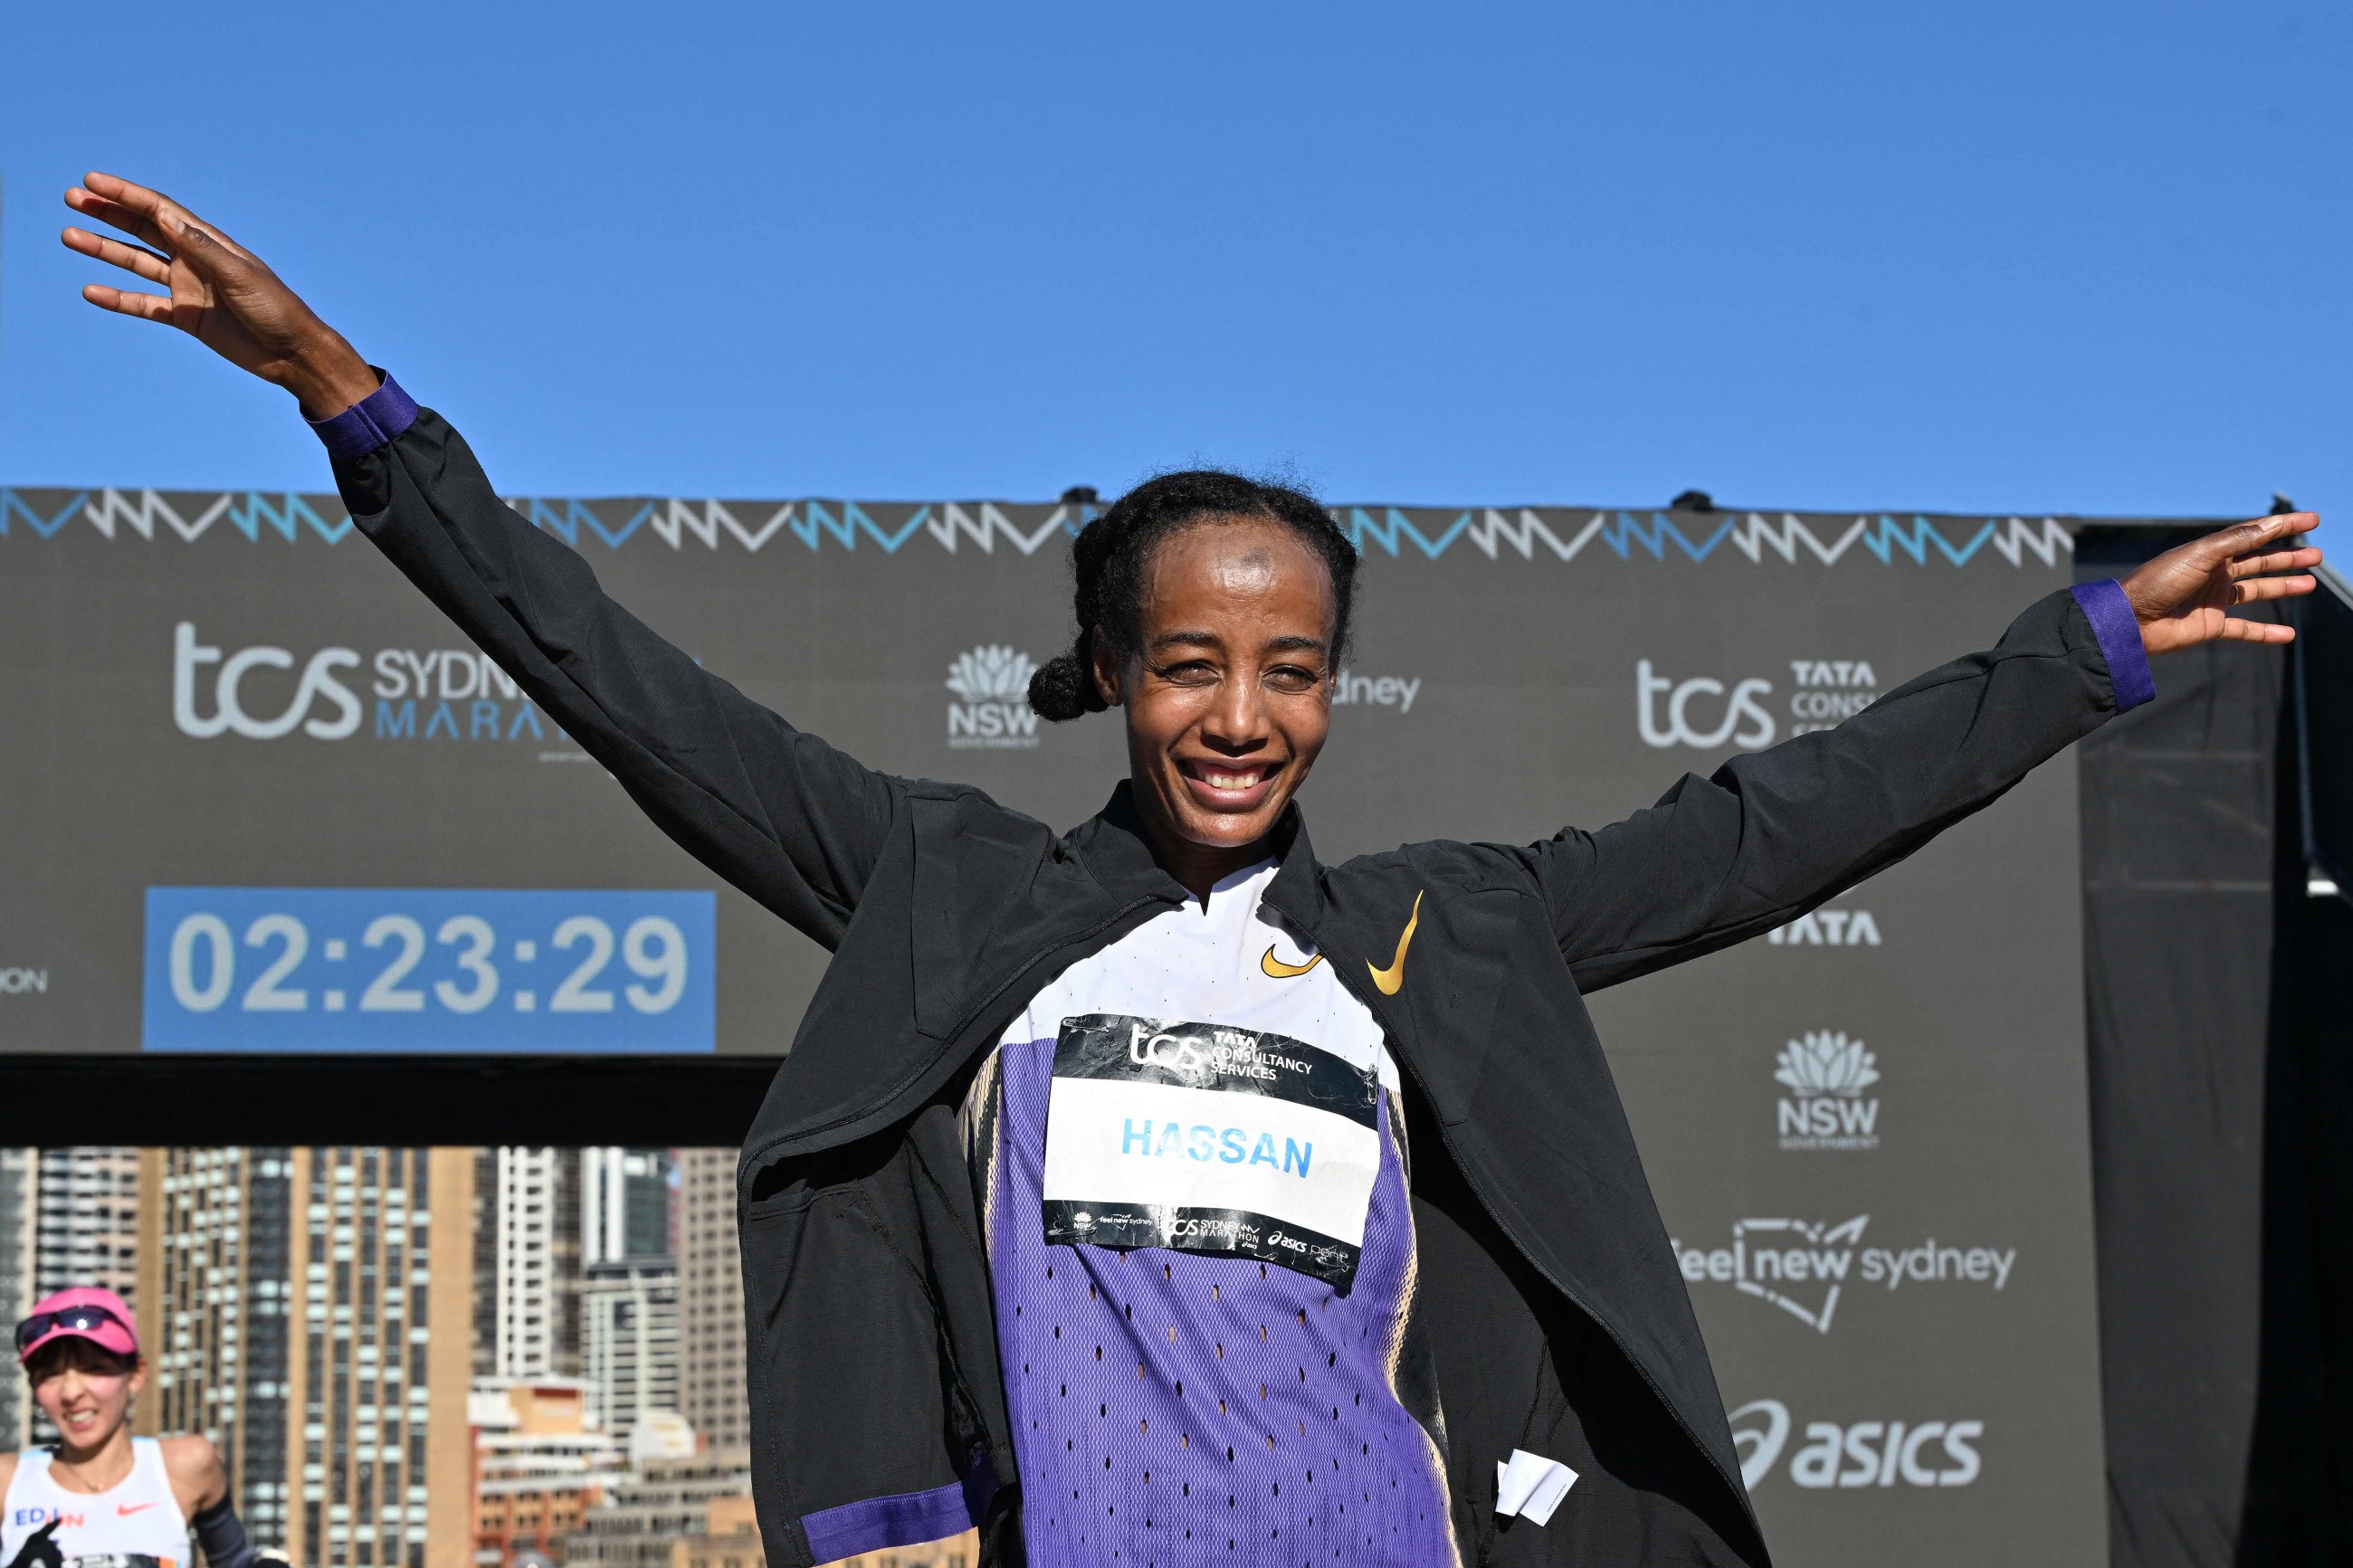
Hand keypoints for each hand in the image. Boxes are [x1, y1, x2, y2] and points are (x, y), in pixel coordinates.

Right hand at [61, 171, 378, 416]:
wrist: (293, 354)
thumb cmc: (276, 309)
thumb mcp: (240, 276)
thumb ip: (202, 249)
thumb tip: (166, 217)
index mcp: (209, 243)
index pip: (159, 210)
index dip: (126, 195)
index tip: (92, 182)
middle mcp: (194, 260)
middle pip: (142, 229)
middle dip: (108, 213)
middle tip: (71, 198)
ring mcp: (187, 288)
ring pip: (136, 263)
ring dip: (103, 249)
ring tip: (69, 236)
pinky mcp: (185, 317)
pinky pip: (143, 304)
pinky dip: (117, 299)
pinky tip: (90, 291)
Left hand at [2120, 511, 2323, 654]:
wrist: (2130, 621)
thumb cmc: (2159, 582)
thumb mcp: (2200, 555)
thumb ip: (2237, 541)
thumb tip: (2271, 524)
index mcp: (2211, 552)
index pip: (2254, 534)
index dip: (2283, 526)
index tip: (2313, 519)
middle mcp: (2214, 573)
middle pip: (2259, 562)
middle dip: (2288, 558)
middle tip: (2317, 556)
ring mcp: (2213, 599)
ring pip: (2256, 591)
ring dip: (2283, 587)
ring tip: (2311, 584)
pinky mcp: (2210, 625)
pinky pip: (2244, 629)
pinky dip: (2266, 632)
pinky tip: (2289, 635)